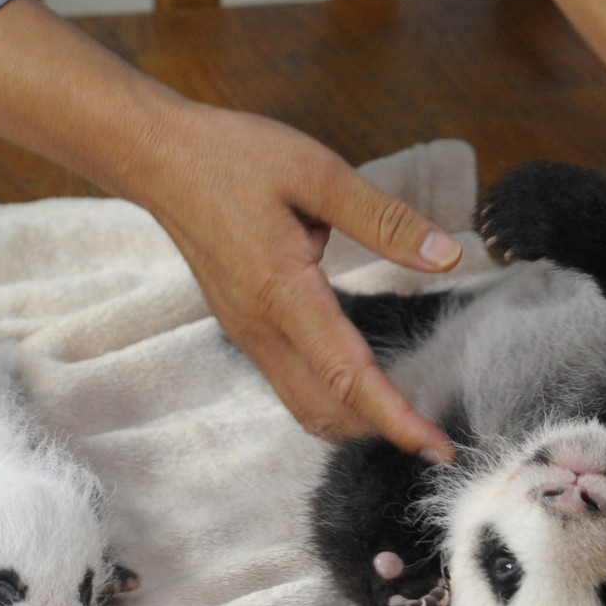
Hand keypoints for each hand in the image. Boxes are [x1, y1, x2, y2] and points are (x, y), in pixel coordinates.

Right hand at [123, 103, 462, 459]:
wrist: (158, 158)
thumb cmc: (232, 157)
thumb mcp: (317, 172)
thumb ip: (384, 220)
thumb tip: (446, 255)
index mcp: (282, 293)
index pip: (348, 376)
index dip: (397, 418)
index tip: (438, 448)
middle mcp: (260, 327)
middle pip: (325, 411)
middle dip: (382, 432)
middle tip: (437, 436)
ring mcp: (246, 332)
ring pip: (305, 404)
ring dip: (356, 420)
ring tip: (409, 414)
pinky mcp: (243, 325)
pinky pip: (291, 381)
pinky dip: (332, 397)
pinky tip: (364, 379)